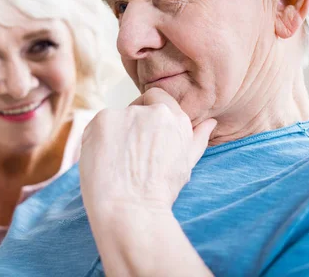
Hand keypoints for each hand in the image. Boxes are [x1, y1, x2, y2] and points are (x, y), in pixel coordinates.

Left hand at [79, 87, 216, 214]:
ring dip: (113, 134)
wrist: (130, 210)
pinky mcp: (103, 119)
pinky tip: (104, 161)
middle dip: (130, 126)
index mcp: (176, 118)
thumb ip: (197, 139)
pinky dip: (97, 141)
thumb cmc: (159, 193)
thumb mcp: (185, 165)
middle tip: (128, 155)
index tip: (142, 135)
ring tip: (117, 163)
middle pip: (134, 108)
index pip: (158, 97)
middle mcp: (153, 110)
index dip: (147, 114)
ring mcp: (126, 113)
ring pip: (115, 118)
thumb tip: (211, 122)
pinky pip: (97, 125)